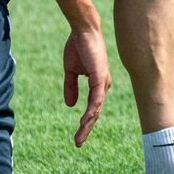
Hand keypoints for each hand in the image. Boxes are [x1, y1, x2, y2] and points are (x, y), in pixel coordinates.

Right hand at [62, 28, 111, 146]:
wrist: (82, 31)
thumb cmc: (78, 47)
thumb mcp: (71, 71)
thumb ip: (71, 87)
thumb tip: (70, 105)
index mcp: (98, 84)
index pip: (93, 108)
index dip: (86, 122)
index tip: (78, 136)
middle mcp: (103, 85)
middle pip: (95, 112)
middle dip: (86, 128)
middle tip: (78, 143)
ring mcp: (103, 81)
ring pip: (96, 108)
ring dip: (87, 124)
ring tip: (79, 137)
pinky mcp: (100, 77)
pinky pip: (96, 98)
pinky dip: (91, 110)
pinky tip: (85, 120)